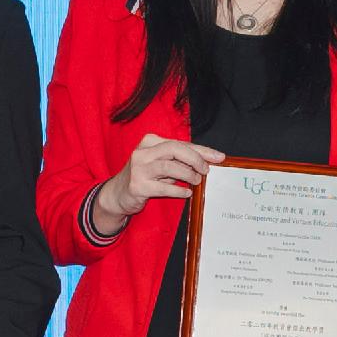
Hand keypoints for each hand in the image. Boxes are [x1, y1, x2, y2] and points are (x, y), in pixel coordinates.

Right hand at [93, 134, 224, 236]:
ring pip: (169, 167)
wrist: (117, 194)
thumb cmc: (145, 176)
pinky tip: (186, 192)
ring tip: (196, 181)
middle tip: (205, 170)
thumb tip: (207, 160)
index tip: (219, 157)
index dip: (202, 150)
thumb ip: (180, 160)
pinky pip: (163, 187)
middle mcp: (143, 152)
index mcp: (150, 141)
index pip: (180, 143)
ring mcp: (138, 169)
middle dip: (195, 159)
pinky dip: (178, 190)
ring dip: (187, 174)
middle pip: (175, 149)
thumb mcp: (161, 164)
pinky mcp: (137, 186)